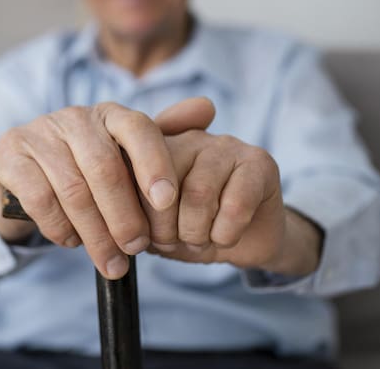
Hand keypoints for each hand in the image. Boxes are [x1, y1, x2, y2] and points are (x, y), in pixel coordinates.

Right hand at [0, 98, 212, 279]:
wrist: (26, 181)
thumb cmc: (88, 172)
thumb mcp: (127, 160)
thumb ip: (165, 140)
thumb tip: (207, 107)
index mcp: (110, 114)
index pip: (138, 128)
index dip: (154, 164)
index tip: (167, 202)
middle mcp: (73, 117)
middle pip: (104, 166)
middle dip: (124, 214)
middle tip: (138, 248)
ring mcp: (38, 134)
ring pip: (72, 189)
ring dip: (95, 233)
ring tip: (112, 261)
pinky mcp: (8, 156)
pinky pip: (39, 199)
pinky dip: (61, 228)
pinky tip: (73, 243)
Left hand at [148, 102, 322, 275]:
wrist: (247, 241)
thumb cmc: (194, 230)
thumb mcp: (155, 229)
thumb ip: (133, 218)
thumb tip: (120, 225)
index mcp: (156, 147)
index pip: (131, 174)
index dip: (138, 216)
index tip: (148, 237)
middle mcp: (189, 137)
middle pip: (163, 185)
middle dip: (165, 229)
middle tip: (175, 242)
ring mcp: (226, 145)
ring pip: (199, 194)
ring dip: (196, 233)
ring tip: (199, 241)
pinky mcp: (259, 162)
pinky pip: (236, 204)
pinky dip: (225, 234)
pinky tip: (226, 237)